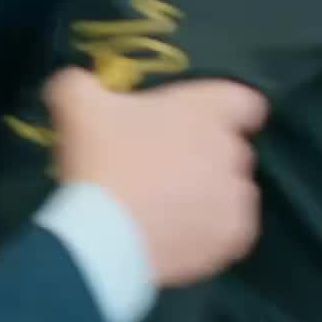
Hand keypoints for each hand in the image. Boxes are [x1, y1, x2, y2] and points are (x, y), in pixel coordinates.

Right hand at [46, 68, 266, 285]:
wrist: (105, 238)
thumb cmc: (102, 161)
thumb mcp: (77, 106)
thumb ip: (80, 84)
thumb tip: (76, 83)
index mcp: (209, 108)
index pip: (245, 102)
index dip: (224, 112)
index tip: (199, 123)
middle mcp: (234, 149)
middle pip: (230, 148)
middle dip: (204, 156)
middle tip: (163, 168)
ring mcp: (238, 196)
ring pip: (231, 191)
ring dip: (209, 195)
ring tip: (168, 208)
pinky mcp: (236, 236)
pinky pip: (230, 229)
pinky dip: (210, 232)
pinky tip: (178, 235)